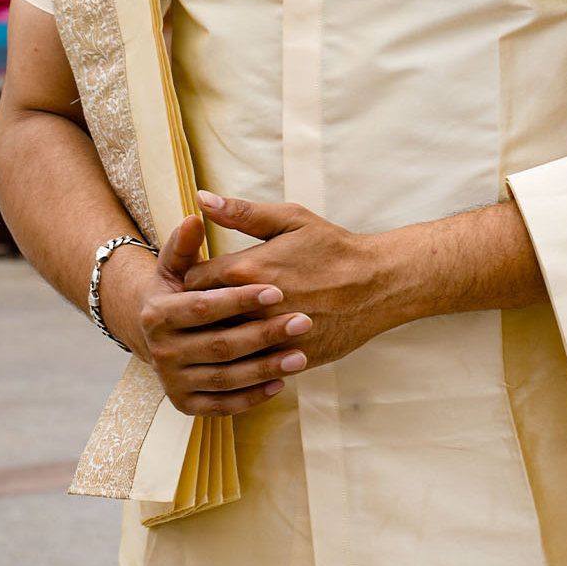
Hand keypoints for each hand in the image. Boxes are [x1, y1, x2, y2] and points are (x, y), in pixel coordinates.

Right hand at [137, 214, 313, 416]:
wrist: (165, 331)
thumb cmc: (185, 288)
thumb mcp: (179, 263)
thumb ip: (187, 241)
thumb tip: (196, 212)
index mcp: (158, 312)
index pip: (204, 307)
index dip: (240, 299)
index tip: (276, 290)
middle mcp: (160, 351)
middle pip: (219, 345)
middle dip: (263, 334)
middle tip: (302, 321)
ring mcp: (172, 381)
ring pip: (225, 378)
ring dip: (265, 368)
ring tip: (301, 354)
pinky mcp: (185, 404)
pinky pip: (222, 405)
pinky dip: (251, 397)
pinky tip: (281, 382)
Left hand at [184, 193, 395, 372]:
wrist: (377, 284)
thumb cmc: (332, 248)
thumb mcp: (289, 219)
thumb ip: (242, 212)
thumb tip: (202, 199)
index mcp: (247, 269)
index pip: (191, 280)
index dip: (189, 280)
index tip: (196, 278)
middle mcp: (254, 306)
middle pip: (201, 317)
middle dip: (197, 312)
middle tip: (199, 307)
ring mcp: (271, 336)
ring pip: (222, 346)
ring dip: (217, 337)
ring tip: (218, 328)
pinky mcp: (288, 358)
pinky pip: (251, 366)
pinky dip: (244, 359)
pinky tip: (246, 349)